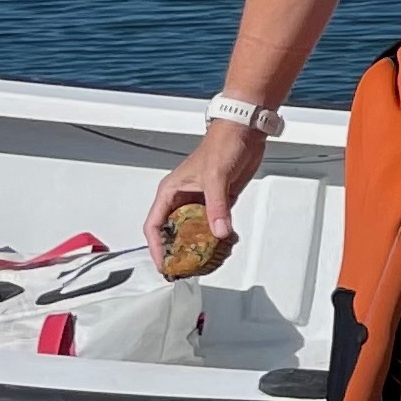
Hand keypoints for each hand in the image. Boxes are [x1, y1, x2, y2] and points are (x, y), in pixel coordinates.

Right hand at [146, 127, 266, 270]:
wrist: (245, 133)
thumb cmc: (222, 144)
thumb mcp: (215, 177)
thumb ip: (217, 207)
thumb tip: (219, 232)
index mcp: (170, 191)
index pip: (155, 225)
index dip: (157, 246)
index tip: (164, 263)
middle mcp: (183, 198)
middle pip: (174, 231)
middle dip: (179, 249)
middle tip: (187, 267)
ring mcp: (201, 200)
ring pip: (195, 229)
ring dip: (202, 243)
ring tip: (209, 259)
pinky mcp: (220, 200)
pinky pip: (215, 223)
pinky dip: (219, 234)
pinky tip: (227, 243)